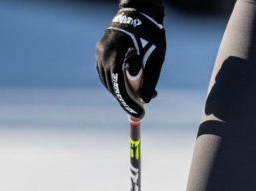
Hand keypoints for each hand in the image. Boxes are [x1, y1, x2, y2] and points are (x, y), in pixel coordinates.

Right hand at [96, 1, 165, 118]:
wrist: (139, 12)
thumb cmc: (151, 34)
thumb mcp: (155, 59)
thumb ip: (150, 80)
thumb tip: (145, 101)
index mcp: (118, 54)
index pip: (119, 86)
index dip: (128, 103)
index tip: (139, 114)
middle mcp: (105, 53)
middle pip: (112, 85)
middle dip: (125, 98)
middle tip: (140, 107)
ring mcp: (100, 51)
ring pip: (107, 80)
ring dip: (119, 90)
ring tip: (136, 96)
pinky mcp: (99, 49)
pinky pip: (105, 71)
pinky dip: (114, 80)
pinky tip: (125, 85)